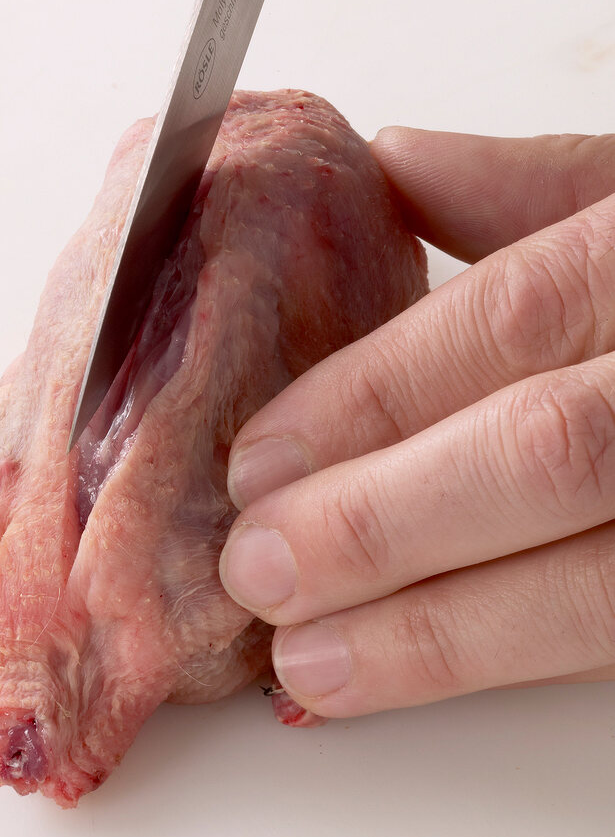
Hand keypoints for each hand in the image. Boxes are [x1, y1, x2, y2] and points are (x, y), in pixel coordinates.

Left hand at [219, 126, 614, 718]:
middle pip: (552, 453)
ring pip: (604, 584)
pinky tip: (417, 676)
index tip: (258, 458)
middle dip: (385, 520)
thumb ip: (542, 188)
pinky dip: (518, 667)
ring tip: (310, 659)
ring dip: (440, 632)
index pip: (517, 318)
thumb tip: (398, 159)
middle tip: (257, 567)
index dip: (377, 392)